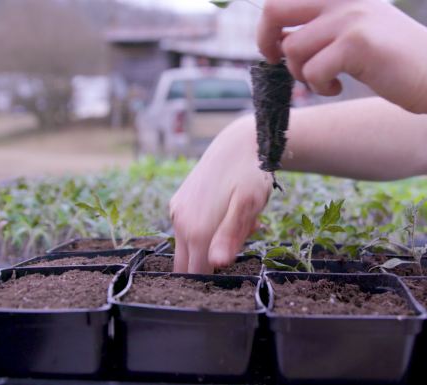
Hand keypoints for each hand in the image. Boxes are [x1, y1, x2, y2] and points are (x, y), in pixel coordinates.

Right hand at [169, 117, 271, 272]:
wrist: (239, 142)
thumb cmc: (249, 173)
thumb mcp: (247, 206)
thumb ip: (231, 236)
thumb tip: (217, 263)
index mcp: (196, 230)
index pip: (197, 274)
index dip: (215, 278)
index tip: (235, 264)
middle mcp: (180, 223)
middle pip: (188, 265)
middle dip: (212, 261)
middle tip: (239, 240)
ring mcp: (177, 212)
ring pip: (190, 247)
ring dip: (212, 244)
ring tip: (240, 222)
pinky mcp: (179, 204)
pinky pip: (188, 230)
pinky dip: (207, 230)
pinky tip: (229, 213)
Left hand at [258, 0, 426, 112]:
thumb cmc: (397, 62)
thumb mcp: (359, 31)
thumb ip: (324, 27)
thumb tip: (277, 40)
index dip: (269, 24)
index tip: (274, 47)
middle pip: (274, 8)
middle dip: (265, 40)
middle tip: (276, 62)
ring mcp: (350, 18)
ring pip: (292, 49)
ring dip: (302, 74)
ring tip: (326, 81)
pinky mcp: (357, 43)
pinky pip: (313, 71)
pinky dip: (320, 86)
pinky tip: (338, 88)